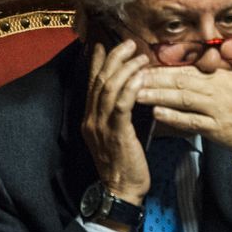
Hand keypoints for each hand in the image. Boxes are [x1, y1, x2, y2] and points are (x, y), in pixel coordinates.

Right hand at [81, 40, 151, 204]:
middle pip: (99, 81)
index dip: (97, 61)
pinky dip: (131, 89)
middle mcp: (91, 119)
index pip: (91, 83)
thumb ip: (117, 111)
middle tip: (128, 43)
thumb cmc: (124, 159)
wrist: (121, 189)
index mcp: (90, 117)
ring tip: (140, 56)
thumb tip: (129, 89)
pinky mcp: (116, 134)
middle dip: (114, 58)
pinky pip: (121, 106)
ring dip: (126, 69)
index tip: (104, 43)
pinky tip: (141, 77)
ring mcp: (101, 126)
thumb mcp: (116, 131)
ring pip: (109, 90)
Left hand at [137, 52, 231, 175]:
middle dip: (155, 78)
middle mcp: (218, 89)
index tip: (145, 62)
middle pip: (181, 80)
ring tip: (135, 93)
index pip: (189, 67)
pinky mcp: (216, 128)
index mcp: (223, 75)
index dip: (166, 65)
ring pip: (182, 99)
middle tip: (131, 75)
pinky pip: (191, 121)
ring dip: (158, 96)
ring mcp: (216, 109)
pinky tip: (156, 114)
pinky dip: (173, 117)